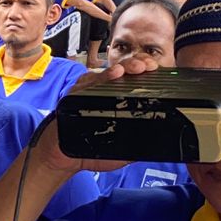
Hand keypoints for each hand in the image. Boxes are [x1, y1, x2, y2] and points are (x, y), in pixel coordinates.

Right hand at [37, 54, 165, 175]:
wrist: (63, 156)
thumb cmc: (90, 148)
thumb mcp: (120, 150)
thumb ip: (136, 145)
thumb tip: (157, 145)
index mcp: (116, 97)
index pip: (133, 77)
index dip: (145, 69)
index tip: (155, 69)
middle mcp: (102, 90)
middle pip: (122, 70)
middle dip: (136, 64)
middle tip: (146, 67)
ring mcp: (87, 90)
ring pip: (106, 73)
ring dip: (121, 68)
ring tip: (133, 68)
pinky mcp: (74, 94)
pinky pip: (87, 82)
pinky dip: (100, 77)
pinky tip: (113, 74)